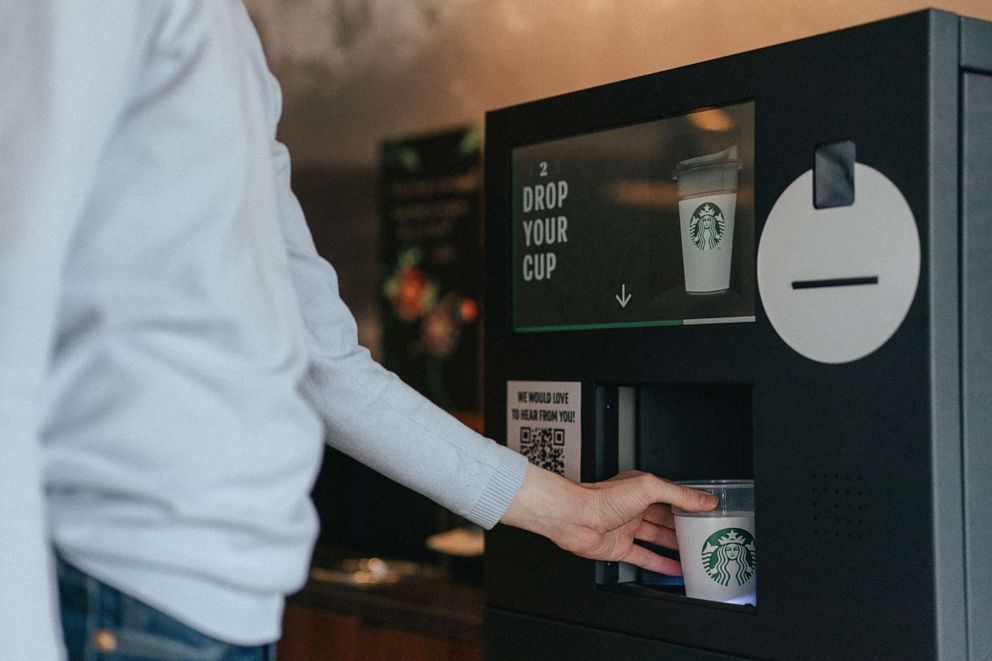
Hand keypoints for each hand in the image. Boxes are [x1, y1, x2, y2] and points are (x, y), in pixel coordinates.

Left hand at [500, 465, 717, 574]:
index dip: (690, 504)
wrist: (575, 518)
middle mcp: (634, 507)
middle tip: (706, 536)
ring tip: (695, 554)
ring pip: (657, 538)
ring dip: (675, 546)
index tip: (709, 511)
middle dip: (685, 527)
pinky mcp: (620, 548)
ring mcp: (627, 528)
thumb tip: (704, 499)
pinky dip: (660, 564)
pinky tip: (674, 569)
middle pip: (666, 519)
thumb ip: (677, 494)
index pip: (672, 496)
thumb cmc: (602, 498)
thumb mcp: (648, 488)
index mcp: (641, 488)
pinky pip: (645, 557)